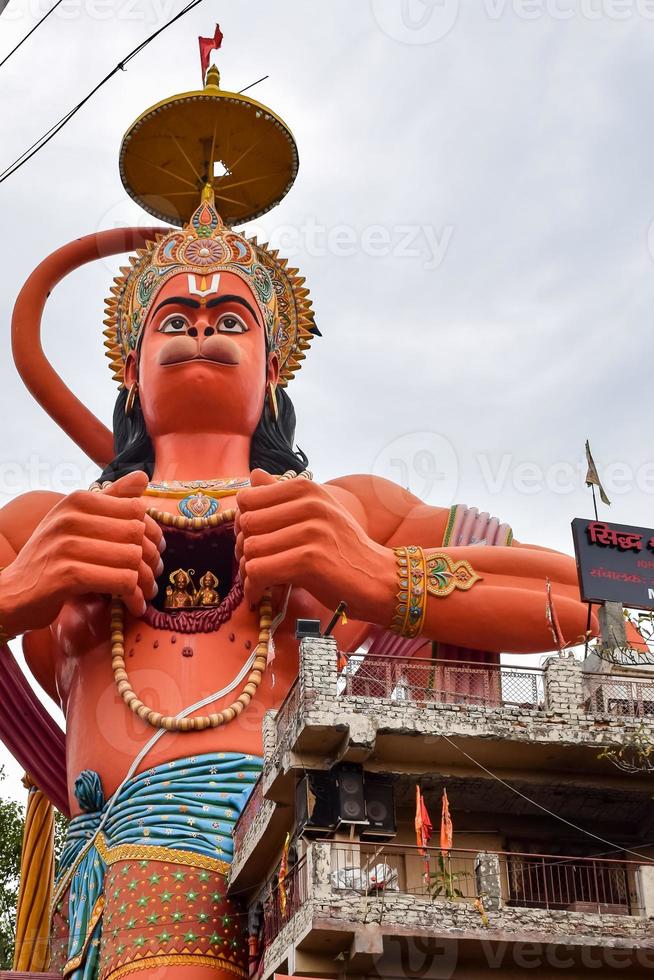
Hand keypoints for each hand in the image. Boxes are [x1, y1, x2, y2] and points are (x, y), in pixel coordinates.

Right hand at [0, 471, 163, 634]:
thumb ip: (110, 499)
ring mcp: (66, 546)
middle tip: (151, 575)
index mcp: (77, 501)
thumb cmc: (51, 558)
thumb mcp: (76, 522)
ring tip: (143, 592)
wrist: (12, 594)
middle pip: (136, 533)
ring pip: (131, 557)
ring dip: (144, 581)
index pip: (136, 509)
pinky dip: (132, 596)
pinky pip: (120, 580)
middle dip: (151, 558)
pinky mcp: (67, 576)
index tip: (152, 550)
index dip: (151, 532)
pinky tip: (132, 604)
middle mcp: (70, 518)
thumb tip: (142, 477)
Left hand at [235, 470, 395, 621]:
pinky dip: (253, 587)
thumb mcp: (318, 513)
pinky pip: (259, 571)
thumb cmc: (345, 549)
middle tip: (252, 566)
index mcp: (307, 488)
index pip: (248, 498)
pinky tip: (259, 595)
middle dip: (241, 549)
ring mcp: (311, 531)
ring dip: (247, 572)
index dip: (242, 523)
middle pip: (246, 523)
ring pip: (250, 548)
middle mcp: (309, 504)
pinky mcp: (310, 560)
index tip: (252, 541)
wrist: (379, 579)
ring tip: (258, 582)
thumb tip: (254, 474)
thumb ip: (283, 494)